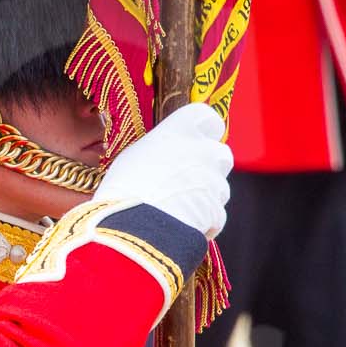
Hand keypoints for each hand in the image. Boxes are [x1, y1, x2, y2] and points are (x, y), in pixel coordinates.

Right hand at [95, 102, 232, 238]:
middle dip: (210, 166)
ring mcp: (214, 182)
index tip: (192, 140)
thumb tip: (163, 155)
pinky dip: (203, 222)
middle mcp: (203, 151)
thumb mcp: (133, 156)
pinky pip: (215, 216)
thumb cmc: (124, 189)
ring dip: (205, 196)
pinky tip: (180, 227)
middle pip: (221, 153)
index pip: (207, 117)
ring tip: (177, 208)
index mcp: (180, 129)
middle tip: (186, 178)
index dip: (203, 130)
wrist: (134, 229)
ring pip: (220, 187)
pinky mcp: (217, 212)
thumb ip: (159, 149)